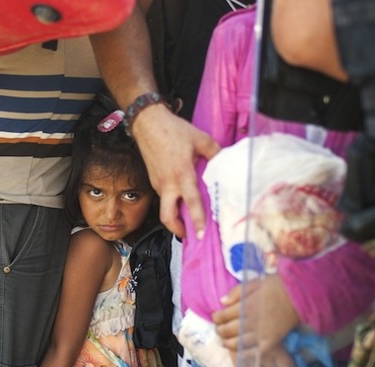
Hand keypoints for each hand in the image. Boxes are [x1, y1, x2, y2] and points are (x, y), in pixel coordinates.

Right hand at [129, 104, 219, 238]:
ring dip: (176, 217)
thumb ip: (215, 153)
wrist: (148, 123)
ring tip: (189, 219)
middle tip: (190, 235)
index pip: (191, 202)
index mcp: (182, 174)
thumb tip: (226, 161)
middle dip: (178, 230)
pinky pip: (164, 197)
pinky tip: (182, 199)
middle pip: (168, 217)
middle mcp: (168, 184)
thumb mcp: (201, 139)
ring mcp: (159, 184)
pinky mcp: (154, 181)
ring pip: (165, 208)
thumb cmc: (173, 130)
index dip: (197, 220)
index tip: (201, 235)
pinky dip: (172, 203)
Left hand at [213, 276, 300, 366]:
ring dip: (227, 343)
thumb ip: (237, 291)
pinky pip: (254, 352)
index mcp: (245, 305)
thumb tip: (222, 302)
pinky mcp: (271, 342)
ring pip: (237, 343)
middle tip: (219, 331)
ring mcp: (260, 333)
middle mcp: (250, 320)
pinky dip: (245, 354)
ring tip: (225, 342)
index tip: (216, 318)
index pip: (223, 315)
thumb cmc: (279, 286)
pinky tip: (240, 353)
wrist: (301, 295)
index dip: (216, 318)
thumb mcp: (256, 282)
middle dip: (219, 331)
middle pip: (227, 330)